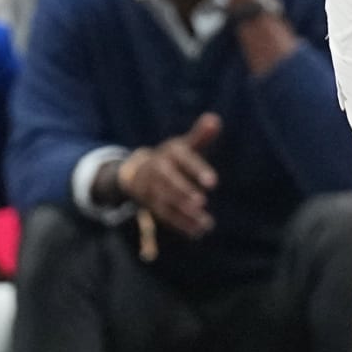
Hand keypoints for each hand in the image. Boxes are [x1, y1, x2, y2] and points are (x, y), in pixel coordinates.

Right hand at [122, 113, 221, 238]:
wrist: (136, 170)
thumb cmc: (172, 156)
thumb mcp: (184, 144)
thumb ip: (200, 135)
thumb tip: (215, 119)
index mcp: (170, 152)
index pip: (184, 160)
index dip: (197, 170)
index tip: (213, 183)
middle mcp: (158, 169)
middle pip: (170, 182)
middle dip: (184, 192)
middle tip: (202, 203)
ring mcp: (151, 188)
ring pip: (167, 201)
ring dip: (185, 213)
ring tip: (206, 223)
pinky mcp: (150, 204)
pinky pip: (165, 215)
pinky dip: (181, 224)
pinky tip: (198, 232)